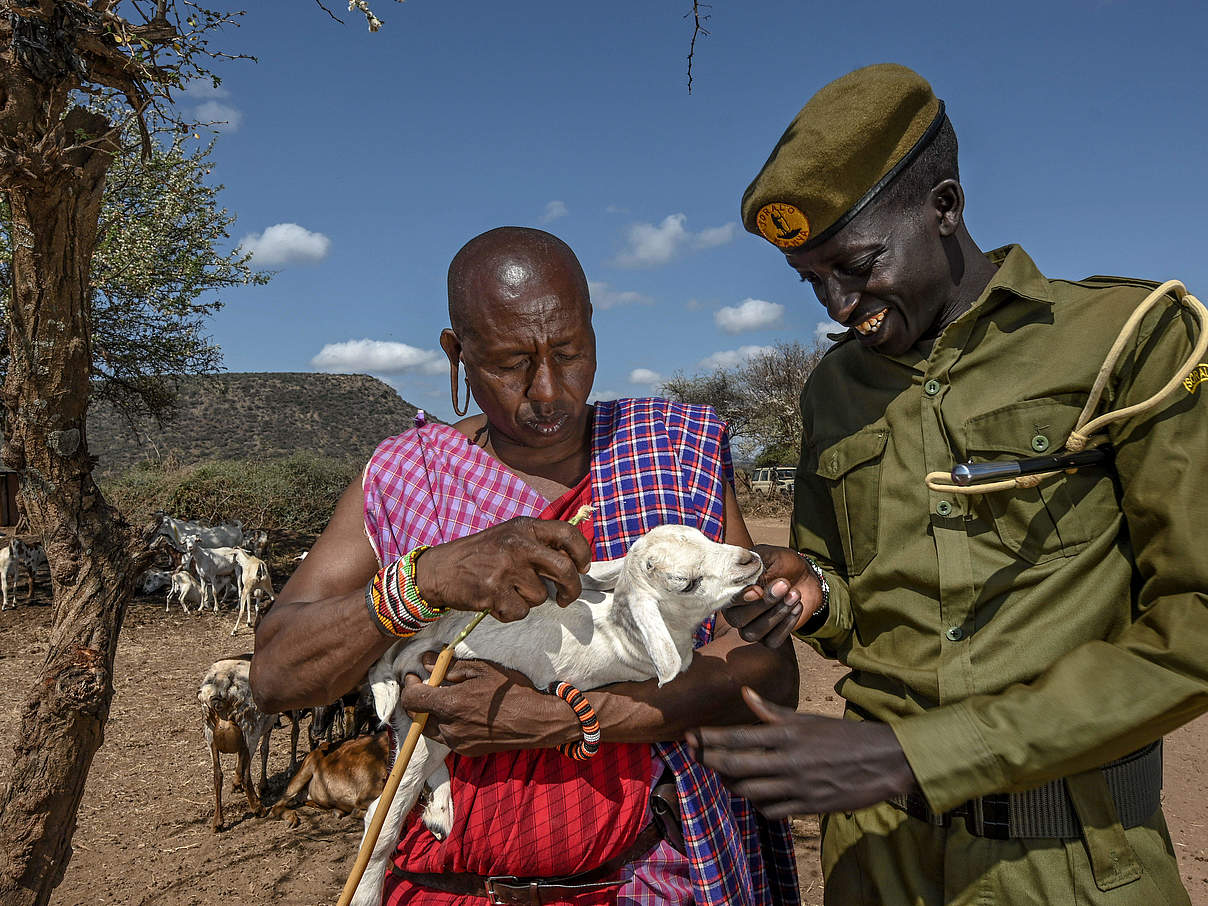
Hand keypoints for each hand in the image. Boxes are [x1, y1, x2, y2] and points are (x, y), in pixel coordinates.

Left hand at [400, 651, 570, 755]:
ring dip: (431, 713)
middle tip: (430, 685)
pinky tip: (464, 712)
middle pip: (416, 715)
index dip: (409, 685)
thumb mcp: (482, 669)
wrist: (535, 721)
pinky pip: (446, 737)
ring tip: (449, 698)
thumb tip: (426, 661)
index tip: (414, 675)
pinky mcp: (466, 751)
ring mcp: (457, 743)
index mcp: (451, 704)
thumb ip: (450, 666)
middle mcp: (450, 728)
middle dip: (418, 699)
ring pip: (429, 728)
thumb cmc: (511, 692)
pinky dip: (447, 724)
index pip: (411, 699)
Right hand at [415, 516, 591, 621]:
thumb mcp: (510, 536)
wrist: (441, 569)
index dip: (582, 553)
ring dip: (527, 600)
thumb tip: (574, 561)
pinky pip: (519, 612)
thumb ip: (539, 544)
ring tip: (506, 590)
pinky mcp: (494, 591)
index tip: (582, 568)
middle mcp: (518, 544)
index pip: (568, 534)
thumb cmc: (481, 555)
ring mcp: (506, 568)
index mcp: (524, 527)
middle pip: (564, 569)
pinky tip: (495, 601)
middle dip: (572, 589)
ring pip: (539, 596)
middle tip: (566, 598)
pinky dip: (510, 613)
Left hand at [685, 688, 918, 818]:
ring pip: (749, 791)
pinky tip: (753, 794)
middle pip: (735, 766)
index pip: (738, 738)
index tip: (690, 735)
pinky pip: (771, 811)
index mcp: (788, 735)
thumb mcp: (807, 719)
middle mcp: (788, 761)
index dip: (709, 738)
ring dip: (730, 782)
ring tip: (721, 772)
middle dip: (709, 760)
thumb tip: (745, 693)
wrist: (883, 761)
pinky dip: (757, 804)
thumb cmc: (843, 735)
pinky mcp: (807, 807)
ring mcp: (797, 787)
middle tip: (692, 753)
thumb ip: (772, 711)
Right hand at [723, 545, 819, 646]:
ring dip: (777, 614)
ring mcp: (752, 626)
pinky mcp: (769, 637)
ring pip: (753, 633)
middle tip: (784, 585)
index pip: (727, 600)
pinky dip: (786, 625)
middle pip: (738, 619)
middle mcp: (736, 611)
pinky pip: (771, 641)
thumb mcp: (769, 556)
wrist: (806, 575)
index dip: (741, 598)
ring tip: (795, 594)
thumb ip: (755, 566)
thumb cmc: (783, 563)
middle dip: (763, 604)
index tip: (759, 589)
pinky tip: (797, 607)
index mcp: (731, 589)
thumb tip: (748, 583)